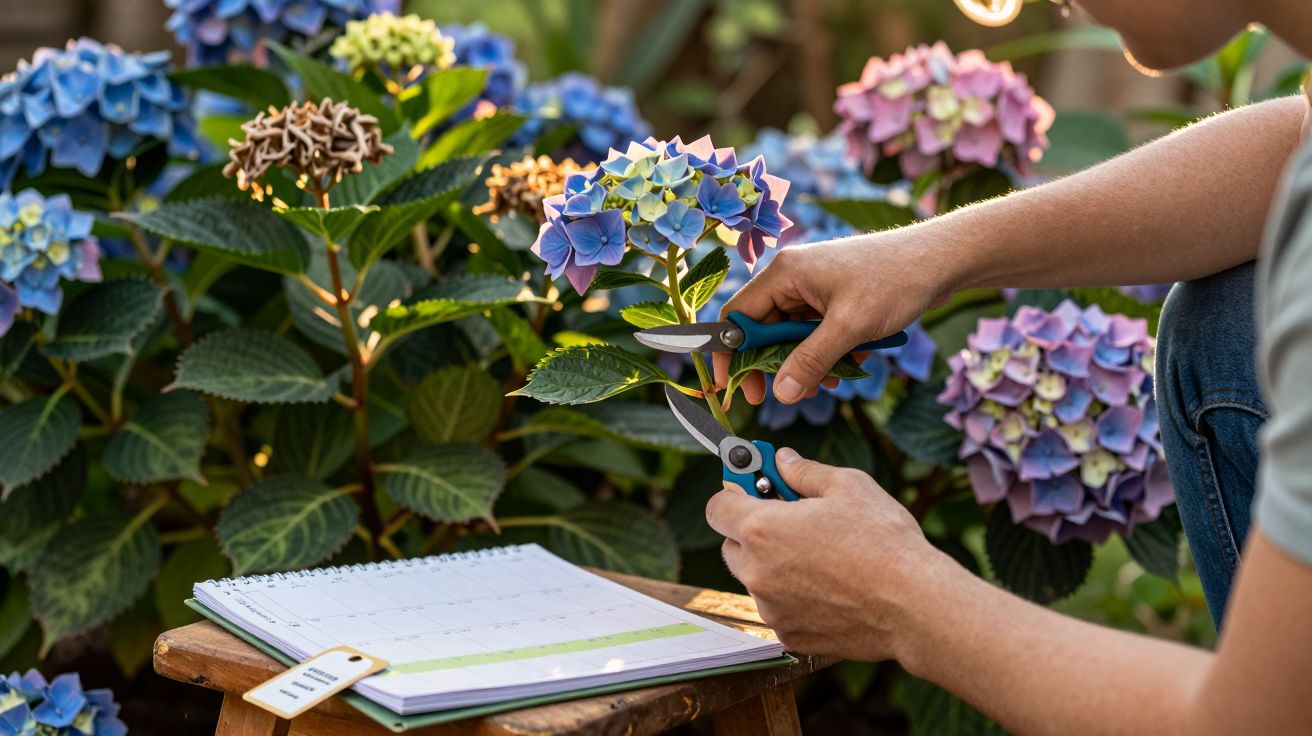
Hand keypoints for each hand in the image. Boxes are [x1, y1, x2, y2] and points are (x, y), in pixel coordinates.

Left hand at [705, 448, 949, 660]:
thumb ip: (804, 471)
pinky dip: (793, 596)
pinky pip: (778, 608)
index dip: (734, 493)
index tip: (754, 488)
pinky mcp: (789, 634)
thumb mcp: (849, 486)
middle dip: (753, 530)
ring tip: (821, 557)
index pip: (717, 506)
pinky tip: (831, 587)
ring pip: (756, 579)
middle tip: (792, 520)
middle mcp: (756, 572)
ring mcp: (770, 608)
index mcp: (762, 529)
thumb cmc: (884, 541)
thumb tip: (782, 460)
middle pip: (731, 544)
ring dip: (773, 565)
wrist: (914, 605)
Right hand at [713, 232, 955, 404]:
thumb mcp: (849, 327)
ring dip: (807, 364)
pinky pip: (817, 333)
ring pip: (793, 337)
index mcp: (784, 274)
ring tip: (828, 385)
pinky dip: (828, 354)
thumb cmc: (895, 281)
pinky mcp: (835, 299)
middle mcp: (793, 278)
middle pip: (764, 330)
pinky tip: (849, 366)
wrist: (942, 261)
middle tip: (786, 396)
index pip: (737, 317)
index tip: (735, 387)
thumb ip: (810, 361)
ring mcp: (814, 288)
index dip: (730, 354)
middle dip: (776, 365)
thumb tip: (781, 394)